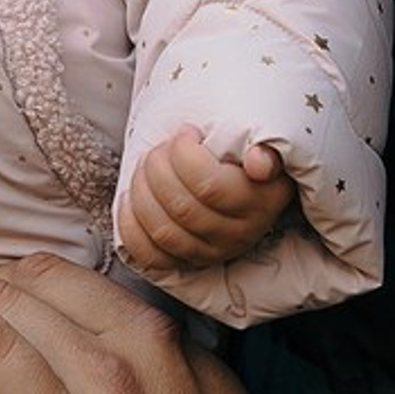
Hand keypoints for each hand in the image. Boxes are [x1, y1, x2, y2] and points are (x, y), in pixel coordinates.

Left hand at [119, 128, 294, 273]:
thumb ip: (265, 150)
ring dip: (141, 192)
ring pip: (164, 232)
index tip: (186, 133)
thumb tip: (258, 164)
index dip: (184, 154)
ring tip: (145, 167)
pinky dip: (130, 225)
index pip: (210, 186)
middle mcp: (238, 234)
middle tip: (160, 148)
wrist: (240, 178)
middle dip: (158, 168)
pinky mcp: (187, 260)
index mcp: (259, 202)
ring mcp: (212, 251)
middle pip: (181, 209)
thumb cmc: (243, 154)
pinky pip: (150, 255)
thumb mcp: (261, 145)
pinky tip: (129, 198)